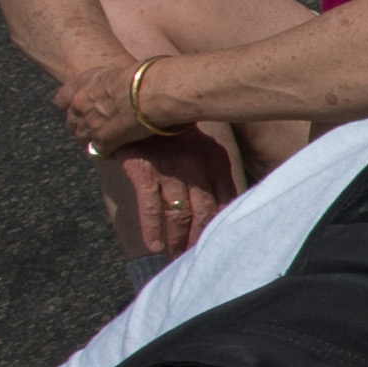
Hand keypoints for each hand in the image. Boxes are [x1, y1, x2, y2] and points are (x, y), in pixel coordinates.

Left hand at [57, 51, 179, 151]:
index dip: (72, 106)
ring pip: (82, 138)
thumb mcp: (118, 72)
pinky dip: (110, 151)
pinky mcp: (103, 140)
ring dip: (94, 140)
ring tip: (111, 141)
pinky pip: (100, 152)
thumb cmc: (146, 76)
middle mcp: (80, 103)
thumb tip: (119, 91)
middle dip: (82, 125)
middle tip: (100, 127)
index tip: (85, 109)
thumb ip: (109, 84)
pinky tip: (122, 147)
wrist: (154, 90)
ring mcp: (89, 122)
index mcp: (83, 83)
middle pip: (71, 121)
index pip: (62, 99)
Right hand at [119, 130, 238, 258]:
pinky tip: (154, 246)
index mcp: (215, 160)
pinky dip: (152, 228)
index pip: (226, 201)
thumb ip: (218, 177)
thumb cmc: (175, 135)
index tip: (222, 247)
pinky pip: (150, 206)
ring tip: (176, 259)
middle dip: (200, 240)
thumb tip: (229, 210)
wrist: (138, 104)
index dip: (223, 226)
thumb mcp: (204, 150)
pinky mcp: (143, 170)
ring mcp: (169, 168)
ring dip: (178, 241)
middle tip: (197, 262)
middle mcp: (195, 165)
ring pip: (178, 214)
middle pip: (204, 213)